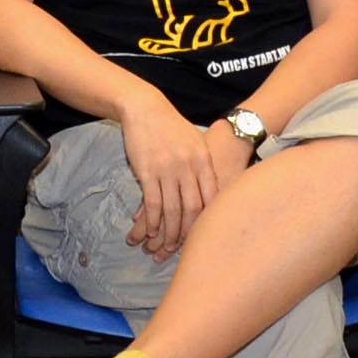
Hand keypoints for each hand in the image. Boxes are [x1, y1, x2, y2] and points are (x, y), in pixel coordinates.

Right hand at [118, 101, 236, 259]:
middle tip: (181, 249)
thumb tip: (211, 191)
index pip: (210, 199)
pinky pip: (152, 203)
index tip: (202, 236)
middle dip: (187, 234)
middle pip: (192, 209)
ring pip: (172, 210)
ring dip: (168, 233)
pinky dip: (152, 221)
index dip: (207, 221)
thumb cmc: (171, 126)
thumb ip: (204, 166)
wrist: (145, 108)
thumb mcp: (196, 141)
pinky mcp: (147, 172)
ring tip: (164, 247)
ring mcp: (167, 170)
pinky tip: (150, 232)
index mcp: (203, 161)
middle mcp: (188, 167)